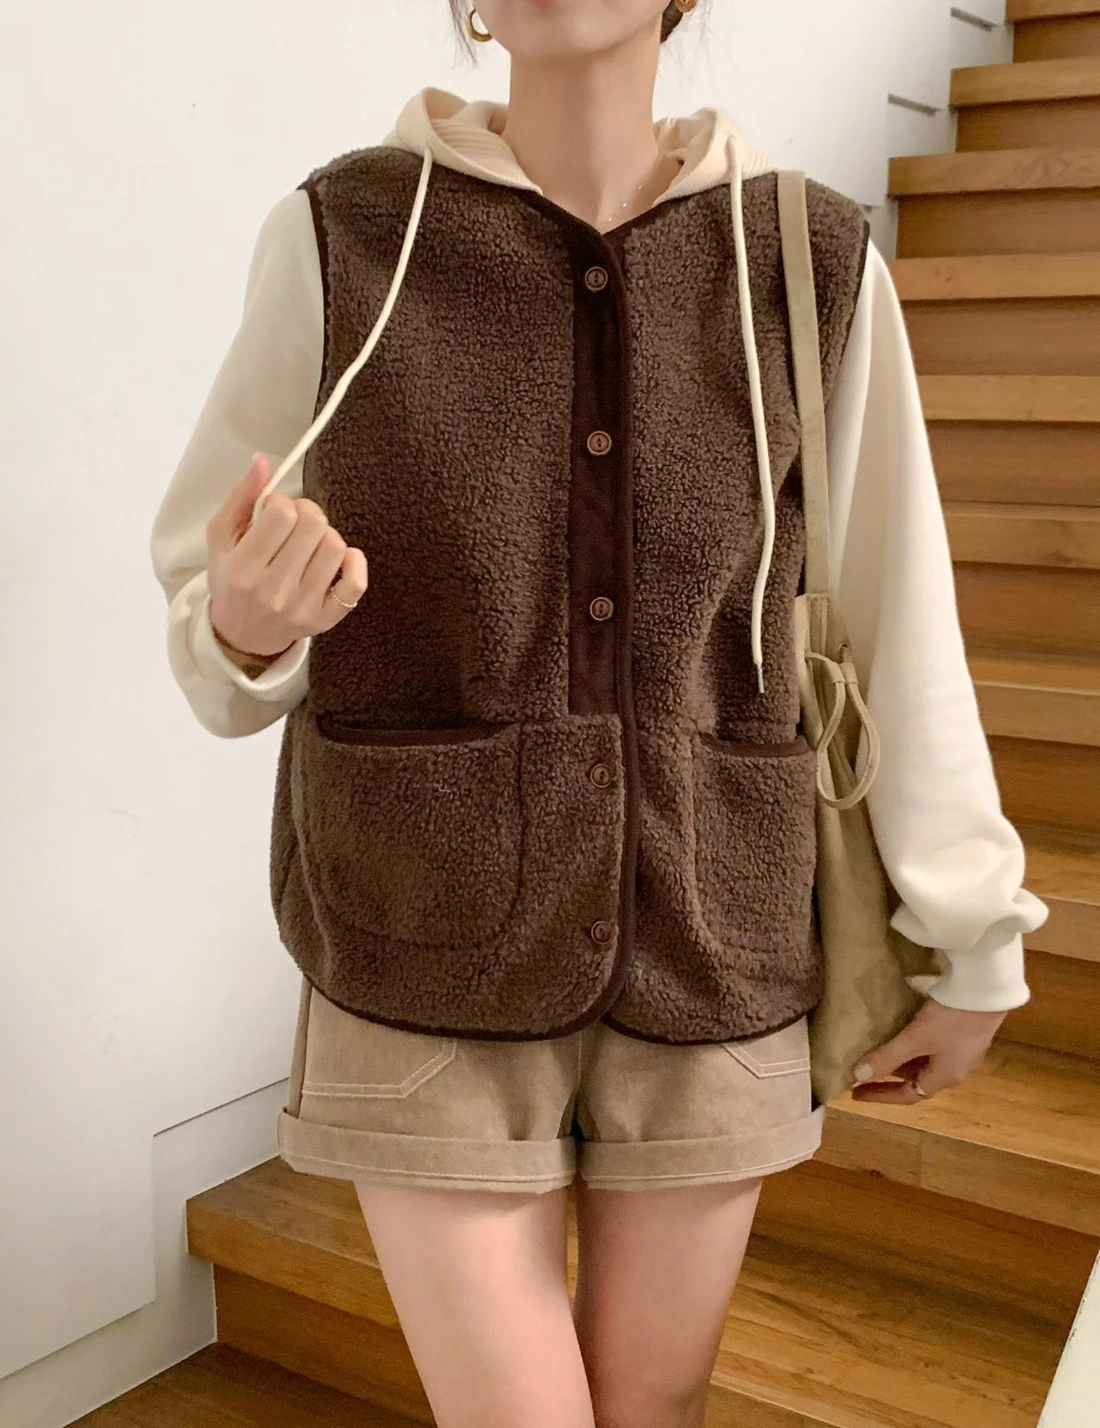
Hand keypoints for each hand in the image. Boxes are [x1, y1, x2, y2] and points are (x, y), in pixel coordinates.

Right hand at [206, 453, 367, 659]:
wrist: (242, 634)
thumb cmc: (232, 580)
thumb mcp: (222, 538)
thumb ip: (241, 497)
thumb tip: (263, 462)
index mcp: (243, 567)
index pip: (281, 514)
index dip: (281, 501)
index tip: (274, 510)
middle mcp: (274, 590)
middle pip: (313, 524)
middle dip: (305, 511)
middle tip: (294, 522)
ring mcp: (302, 606)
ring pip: (335, 546)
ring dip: (325, 535)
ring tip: (308, 542)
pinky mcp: (325, 619)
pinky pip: (355, 583)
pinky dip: (354, 561)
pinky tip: (340, 557)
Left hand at [850, 998, 1007, 1104]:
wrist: (987, 991)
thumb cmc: (951, 1019)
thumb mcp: (916, 1038)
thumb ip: (888, 1057)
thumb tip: (858, 1076)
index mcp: (944, 1077)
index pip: (909, 1094)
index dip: (881, 1095)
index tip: (857, 1093)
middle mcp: (956, 1069)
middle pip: (918, 1079)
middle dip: (891, 1078)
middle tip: (866, 1072)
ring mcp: (963, 1051)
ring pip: (927, 1063)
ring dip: (904, 1062)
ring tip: (881, 1053)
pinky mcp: (966, 1032)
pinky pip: (935, 1048)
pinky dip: (916, 1047)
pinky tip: (907, 1033)